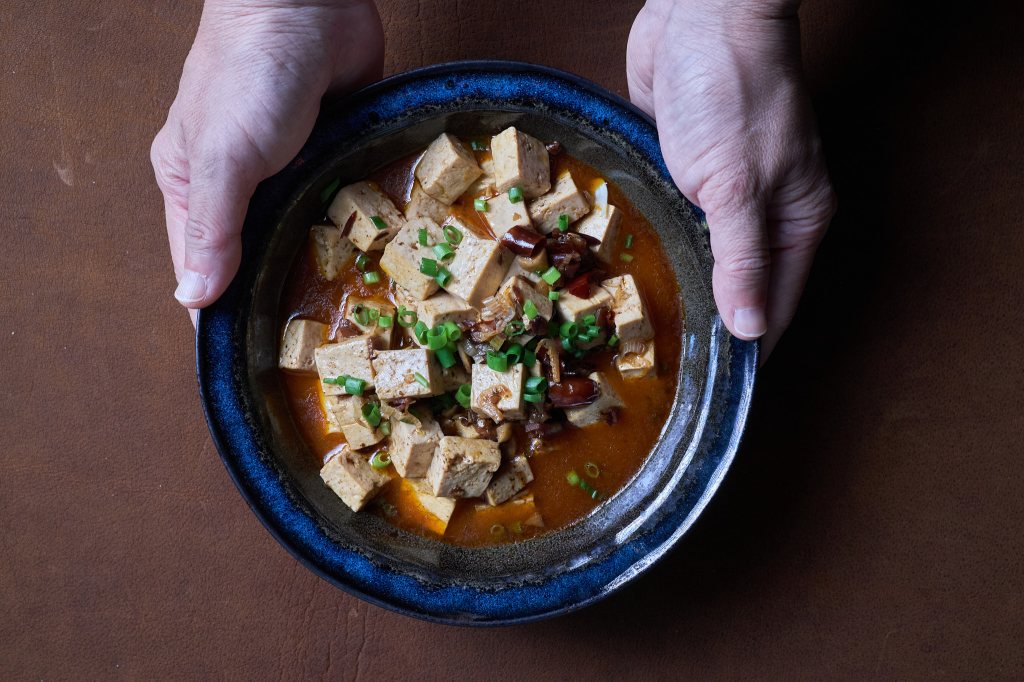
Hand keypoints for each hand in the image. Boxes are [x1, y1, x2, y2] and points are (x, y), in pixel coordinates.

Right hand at [151, 0, 382, 323]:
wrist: (308, 3)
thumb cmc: (251, 75)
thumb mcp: (223, 158)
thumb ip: (210, 230)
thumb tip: (191, 298)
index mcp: (192, 186)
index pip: (201, 266)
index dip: (222, 311)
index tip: (252, 357)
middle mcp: (240, 183)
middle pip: (257, 253)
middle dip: (282, 289)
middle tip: (321, 340)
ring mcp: (290, 167)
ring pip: (305, 229)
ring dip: (325, 260)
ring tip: (355, 309)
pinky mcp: (334, 150)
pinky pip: (344, 198)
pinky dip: (358, 222)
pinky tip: (380, 257)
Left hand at [627, 0, 835, 357]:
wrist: (701, 17)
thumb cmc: (735, 93)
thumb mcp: (738, 184)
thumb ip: (742, 259)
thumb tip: (750, 329)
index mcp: (794, 224)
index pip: (773, 307)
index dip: (745, 349)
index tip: (711, 386)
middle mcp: (760, 216)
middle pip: (735, 288)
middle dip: (703, 322)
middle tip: (657, 364)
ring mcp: (718, 195)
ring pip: (698, 258)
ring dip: (674, 286)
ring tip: (633, 330)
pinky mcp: (680, 172)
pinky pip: (669, 223)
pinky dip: (652, 245)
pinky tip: (622, 275)